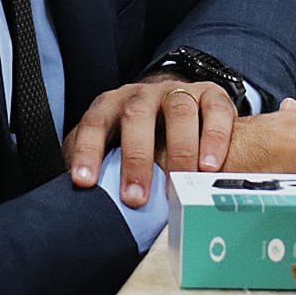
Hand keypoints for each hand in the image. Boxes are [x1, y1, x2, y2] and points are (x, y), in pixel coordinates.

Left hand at [63, 77, 236, 207]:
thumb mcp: (113, 145)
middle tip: (136, 199)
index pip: (94, 123)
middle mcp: (144, 94)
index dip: (88, 151)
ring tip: (180, 183)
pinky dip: (214, 138)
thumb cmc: (141, 135)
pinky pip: (215, 111)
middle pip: (136, 116)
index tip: (85, 182)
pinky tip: (209, 167)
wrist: (180, 101)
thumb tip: (81, 202)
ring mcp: (178, 92)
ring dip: (179, 150)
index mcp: (113, 105)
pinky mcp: (211, 96)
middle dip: (135, 158)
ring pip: (178, 111)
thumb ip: (98, 166)